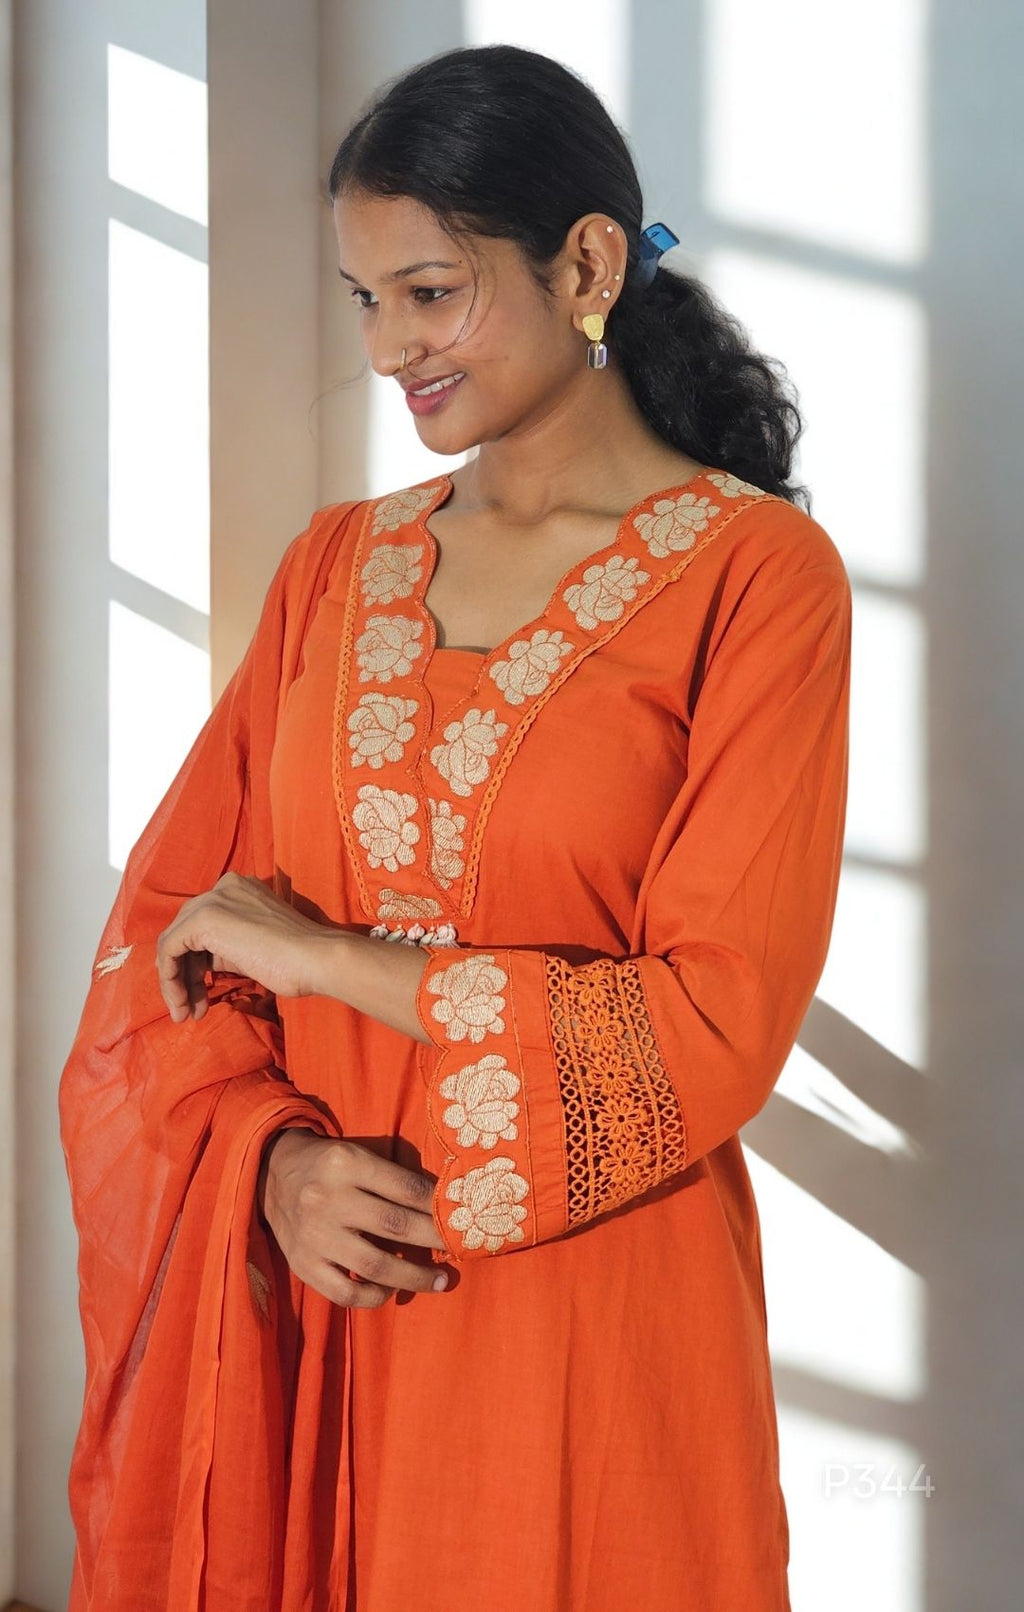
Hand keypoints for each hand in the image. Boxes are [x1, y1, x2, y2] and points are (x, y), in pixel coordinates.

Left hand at [155, 871, 331, 1022]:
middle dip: (184, 976)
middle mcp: (222, 887)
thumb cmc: (296, 961)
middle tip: (192, 1010)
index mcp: (237, 889)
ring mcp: (213, 901)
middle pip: (185, 934)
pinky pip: (169, 949)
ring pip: (173, 942)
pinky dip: (170, 979)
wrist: (316, 959)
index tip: (202, 997)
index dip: (195, 965)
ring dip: (176, 983)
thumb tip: (195, 969)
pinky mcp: (204, 919)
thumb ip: (224, 948)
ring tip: (187, 1014)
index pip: (201, 926)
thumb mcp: (251, 948)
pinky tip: (183, 1003)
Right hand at [258, 1128, 450, 1306]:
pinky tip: (391, 1290)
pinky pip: (344, 1292)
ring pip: (375, 1265)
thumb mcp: (358, 1155)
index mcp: (346, 1164)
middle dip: (434, 1240)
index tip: (461, 1217)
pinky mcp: (302, 1264)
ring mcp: (313, 1235)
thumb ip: (393, 1178)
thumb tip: (442, 1205)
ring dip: (414, 1277)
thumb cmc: (328, 1166)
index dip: (437, 1205)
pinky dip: (373, 1296)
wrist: (272, 1174)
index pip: (405, 1188)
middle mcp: (328, 1199)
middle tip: (460, 1248)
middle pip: (395, 1225)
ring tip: (440, 1280)